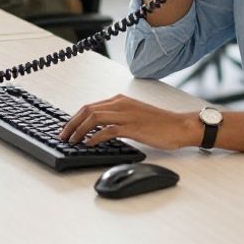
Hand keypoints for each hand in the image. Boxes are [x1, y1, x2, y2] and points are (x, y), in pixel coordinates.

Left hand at [59, 94, 198, 150]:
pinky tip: (89, 144)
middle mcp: (121, 104)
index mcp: (120, 100)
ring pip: (94, 118)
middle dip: (71, 123)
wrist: (180, 126)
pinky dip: (95, 137)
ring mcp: (127, 114)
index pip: (90, 106)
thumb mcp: (135, 116)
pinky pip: (108, 130)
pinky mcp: (133, 126)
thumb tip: (99, 130)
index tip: (66, 129)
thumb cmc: (161, 124)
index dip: (75, 118)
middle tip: (62, 136)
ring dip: (79, 130)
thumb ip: (118, 119)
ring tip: (72, 141)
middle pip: (88, 110)